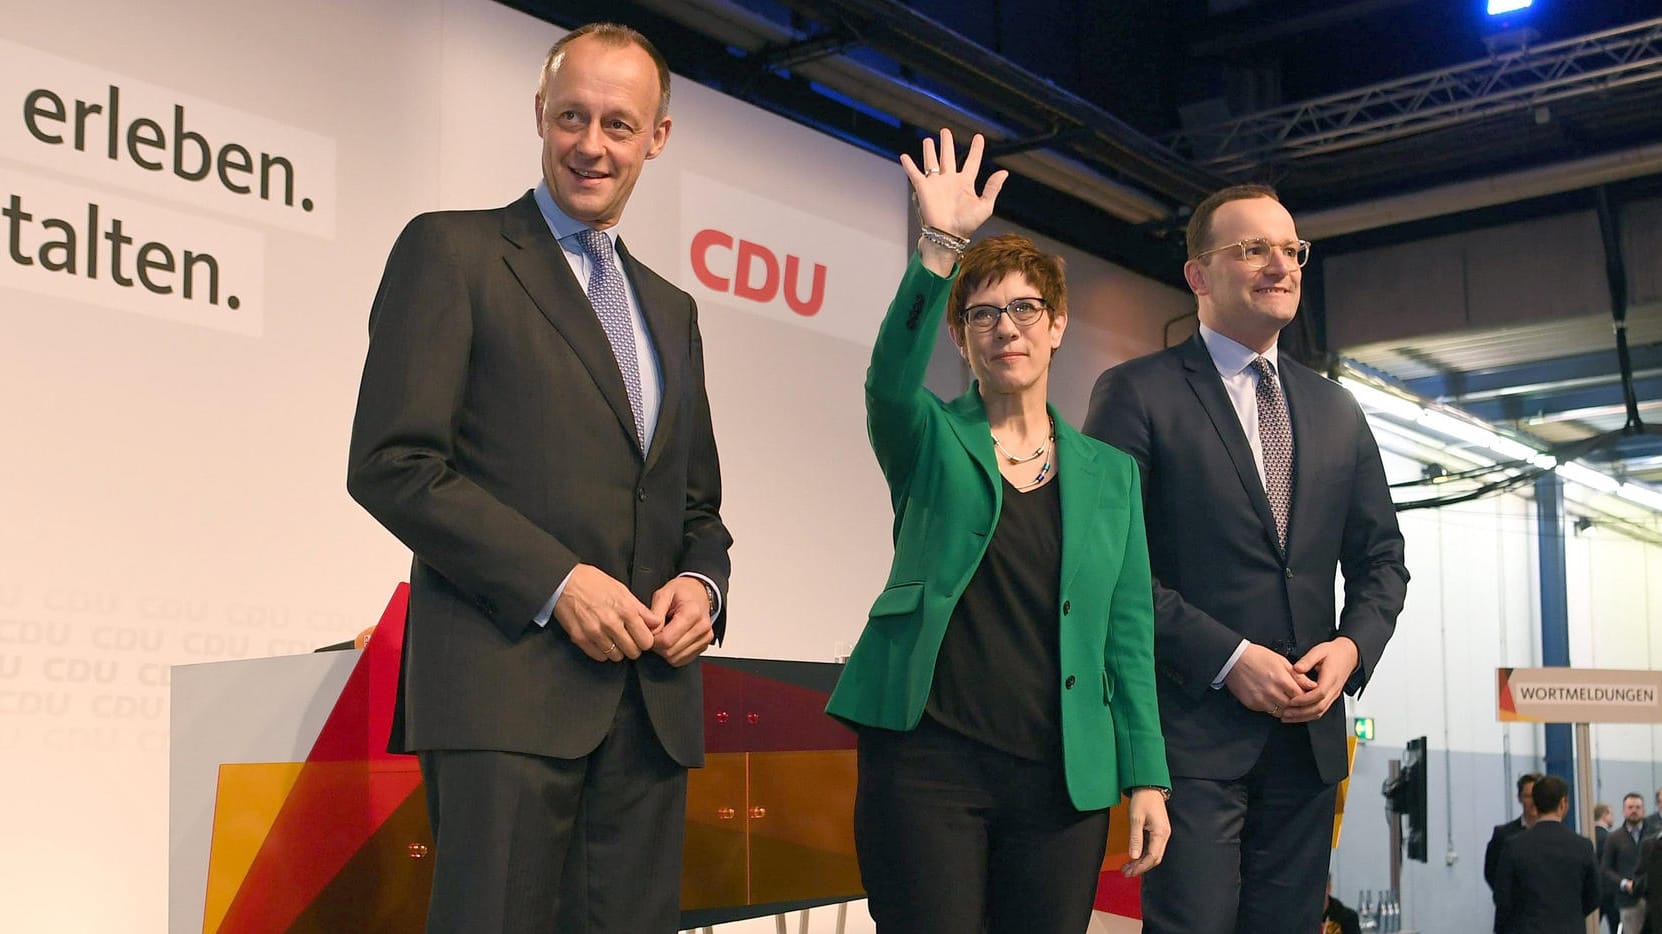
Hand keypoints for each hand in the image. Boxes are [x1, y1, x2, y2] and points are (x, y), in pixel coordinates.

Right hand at [552, 564, 661, 661]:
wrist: (565, 581)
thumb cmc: (594, 582)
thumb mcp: (622, 590)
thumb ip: (640, 609)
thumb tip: (655, 623)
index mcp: (625, 610)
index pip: (646, 641)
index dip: (645, 641)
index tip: (641, 638)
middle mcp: (611, 623)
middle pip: (633, 652)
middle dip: (633, 647)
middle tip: (628, 639)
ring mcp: (595, 633)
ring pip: (616, 657)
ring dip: (617, 650)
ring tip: (613, 639)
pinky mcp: (580, 639)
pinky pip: (599, 656)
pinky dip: (602, 651)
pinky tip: (601, 641)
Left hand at [649, 576, 715, 666]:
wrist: (699, 592)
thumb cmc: (682, 592)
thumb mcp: (664, 594)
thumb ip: (655, 613)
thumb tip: (650, 632)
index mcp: (692, 613)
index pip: (667, 640)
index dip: (652, 639)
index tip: (649, 631)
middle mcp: (702, 627)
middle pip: (671, 652)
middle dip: (658, 646)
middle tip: (655, 633)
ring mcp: (705, 638)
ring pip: (676, 659)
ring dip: (665, 651)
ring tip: (664, 635)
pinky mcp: (704, 646)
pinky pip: (683, 660)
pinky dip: (674, 654)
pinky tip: (673, 640)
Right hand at [900, 129, 1006, 243]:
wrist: (948, 234)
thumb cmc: (967, 223)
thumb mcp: (985, 205)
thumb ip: (992, 188)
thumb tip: (1004, 172)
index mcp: (965, 183)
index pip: (972, 161)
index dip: (976, 149)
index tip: (979, 137)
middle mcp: (950, 181)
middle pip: (948, 157)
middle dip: (947, 144)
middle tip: (945, 131)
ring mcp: (936, 184)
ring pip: (932, 162)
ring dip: (930, 151)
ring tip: (928, 140)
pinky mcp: (923, 188)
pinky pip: (915, 174)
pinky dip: (909, 165)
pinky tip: (904, 156)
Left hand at [1121, 788, 1170, 876]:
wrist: (1149, 787)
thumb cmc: (1142, 800)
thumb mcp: (1136, 819)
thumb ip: (1135, 838)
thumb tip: (1133, 856)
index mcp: (1160, 833)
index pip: (1153, 856)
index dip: (1141, 866)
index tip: (1130, 872)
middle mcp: (1163, 835)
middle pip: (1154, 858)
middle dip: (1140, 867)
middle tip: (1126, 873)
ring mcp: (1161, 834)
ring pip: (1152, 854)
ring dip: (1140, 862)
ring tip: (1126, 868)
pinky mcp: (1157, 832)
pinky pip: (1151, 847)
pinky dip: (1142, 854)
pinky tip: (1133, 858)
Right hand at [1224, 642, 1317, 717]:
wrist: (1233, 659)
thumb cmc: (1256, 657)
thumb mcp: (1281, 661)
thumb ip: (1298, 675)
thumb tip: (1311, 685)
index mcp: (1281, 679)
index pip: (1300, 696)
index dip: (1305, 697)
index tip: (1305, 695)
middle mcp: (1271, 691)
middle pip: (1291, 706)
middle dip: (1295, 703)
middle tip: (1295, 698)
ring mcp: (1261, 699)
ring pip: (1280, 712)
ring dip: (1284, 707)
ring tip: (1283, 698)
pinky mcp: (1252, 704)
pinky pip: (1267, 711)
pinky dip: (1272, 707)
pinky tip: (1270, 698)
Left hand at [1280, 637, 1359, 722]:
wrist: (1348, 655)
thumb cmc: (1334, 653)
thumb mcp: (1319, 651)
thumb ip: (1307, 660)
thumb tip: (1296, 669)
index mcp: (1331, 678)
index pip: (1319, 694)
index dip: (1304, 699)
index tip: (1291, 701)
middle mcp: (1333, 689)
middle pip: (1319, 707)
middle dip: (1301, 712)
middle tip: (1285, 714)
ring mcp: (1333, 695)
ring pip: (1320, 712)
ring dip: (1303, 716)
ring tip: (1288, 717)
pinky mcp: (1331, 697)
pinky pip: (1321, 710)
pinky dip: (1309, 715)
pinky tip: (1297, 715)